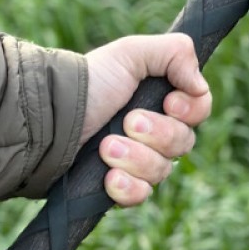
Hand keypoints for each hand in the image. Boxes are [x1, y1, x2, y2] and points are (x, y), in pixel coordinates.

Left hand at [82, 34, 211, 206]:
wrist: (47, 119)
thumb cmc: (88, 83)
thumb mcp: (129, 54)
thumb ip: (175, 53)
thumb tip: (201, 86)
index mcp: (160, 100)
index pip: (199, 111)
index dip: (190, 110)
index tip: (168, 102)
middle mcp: (153, 133)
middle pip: (184, 143)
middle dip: (156, 134)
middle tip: (126, 122)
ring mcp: (136, 162)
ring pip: (162, 171)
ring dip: (135, 157)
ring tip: (105, 147)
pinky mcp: (118, 187)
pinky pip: (142, 196)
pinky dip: (128, 187)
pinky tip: (109, 178)